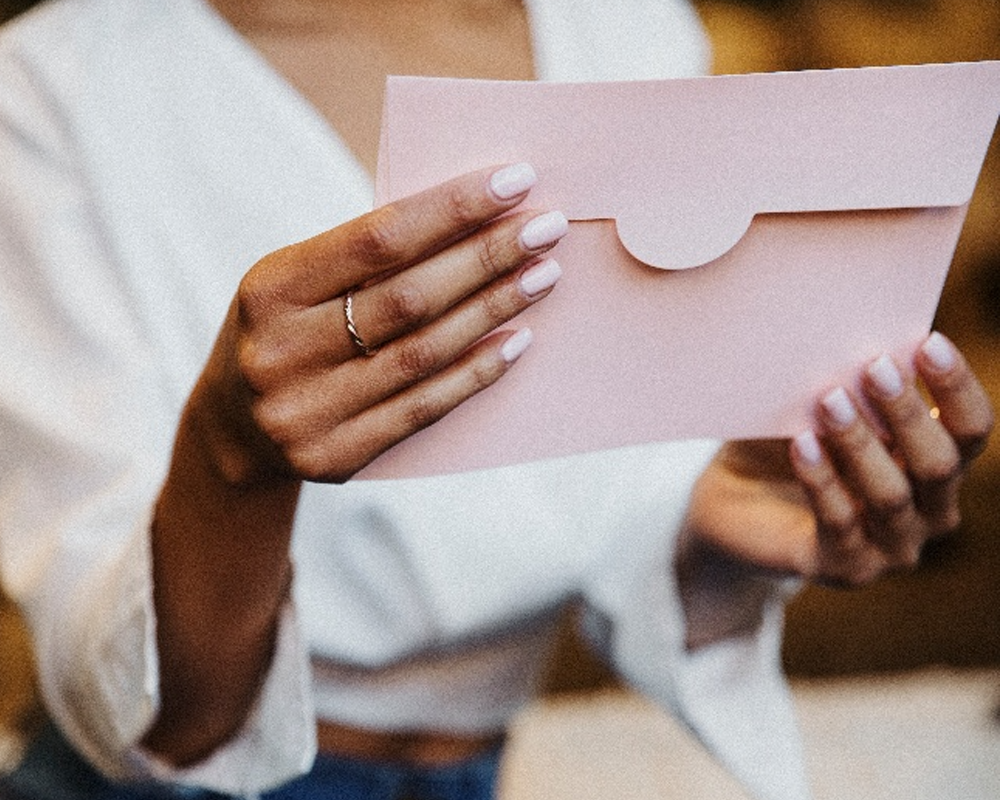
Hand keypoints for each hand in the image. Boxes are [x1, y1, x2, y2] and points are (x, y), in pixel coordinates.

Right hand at [190, 163, 566, 484]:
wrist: (233, 434)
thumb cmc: (284, 334)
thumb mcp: (295, 284)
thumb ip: (362, 259)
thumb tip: (470, 219)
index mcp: (269, 289)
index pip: (376, 238)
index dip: (452, 208)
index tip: (515, 180)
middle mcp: (282, 352)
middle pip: (409, 297)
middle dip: (487, 256)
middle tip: (547, 228)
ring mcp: (306, 412)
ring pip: (424, 353)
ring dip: (494, 310)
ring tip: (543, 275)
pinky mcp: (335, 457)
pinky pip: (424, 408)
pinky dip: (476, 372)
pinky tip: (517, 340)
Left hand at [677, 333, 992, 646]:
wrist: (732, 505)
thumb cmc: (785, 443)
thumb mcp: (815, 408)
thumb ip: (845, 381)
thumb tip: (854, 330)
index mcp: (937, 465)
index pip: (971, 428)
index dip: (956, 386)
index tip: (928, 341)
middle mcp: (929, 511)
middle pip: (940, 463)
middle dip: (908, 412)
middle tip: (876, 366)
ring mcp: (891, 548)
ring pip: (890, 495)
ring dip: (861, 444)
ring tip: (829, 398)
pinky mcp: (844, 568)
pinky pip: (839, 523)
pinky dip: (822, 480)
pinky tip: (802, 444)